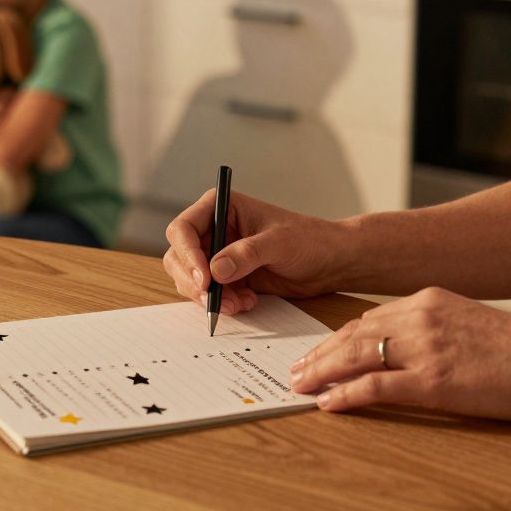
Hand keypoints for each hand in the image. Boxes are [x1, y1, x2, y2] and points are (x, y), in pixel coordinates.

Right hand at [162, 190, 349, 315]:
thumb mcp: (279, 243)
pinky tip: (248, 303)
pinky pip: (210, 294)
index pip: (184, 229)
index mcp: (222, 207)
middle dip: (194, 282)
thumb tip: (216, 270)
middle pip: (180, 257)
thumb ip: (247, 254)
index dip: (187, 255)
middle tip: (213, 301)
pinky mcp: (229, 277)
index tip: (204, 279)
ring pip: (191, 280)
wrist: (331, 262)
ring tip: (239, 303)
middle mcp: (215, 229)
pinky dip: (223, 303)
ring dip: (210, 297)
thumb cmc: (310, 240)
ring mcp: (219, 254)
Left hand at [289, 287, 510, 420]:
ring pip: (355, 356)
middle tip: (296, 368)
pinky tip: (327, 403)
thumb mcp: (469, 321)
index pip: (368, 317)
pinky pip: (374, 387)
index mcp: (428, 300)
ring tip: (299, 385)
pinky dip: (345, 395)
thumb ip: (434, 325)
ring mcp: (423, 348)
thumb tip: (402, 340)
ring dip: (322, 372)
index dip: (338, 336)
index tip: (320, 350)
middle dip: (319, 353)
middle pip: (352, 334)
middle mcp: (419, 317)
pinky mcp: (431, 380)